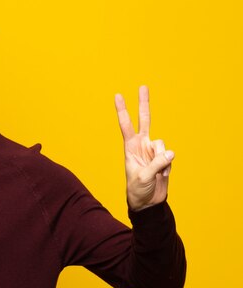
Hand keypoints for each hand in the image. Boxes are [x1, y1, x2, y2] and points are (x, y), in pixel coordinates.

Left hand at [115, 86, 173, 210]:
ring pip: (162, 144)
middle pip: (145, 120)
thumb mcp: (143, 177)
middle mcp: (142, 144)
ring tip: (155, 171)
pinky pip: (169, 156)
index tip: (117, 95)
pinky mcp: (164, 157)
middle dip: (143, 103)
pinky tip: (162, 174)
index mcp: (130, 147)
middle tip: (143, 86)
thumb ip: (156, 164)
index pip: (126, 124)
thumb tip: (170, 152)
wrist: (148, 201)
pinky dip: (167, 166)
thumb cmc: (138, 189)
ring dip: (160, 158)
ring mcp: (153, 150)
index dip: (122, 110)